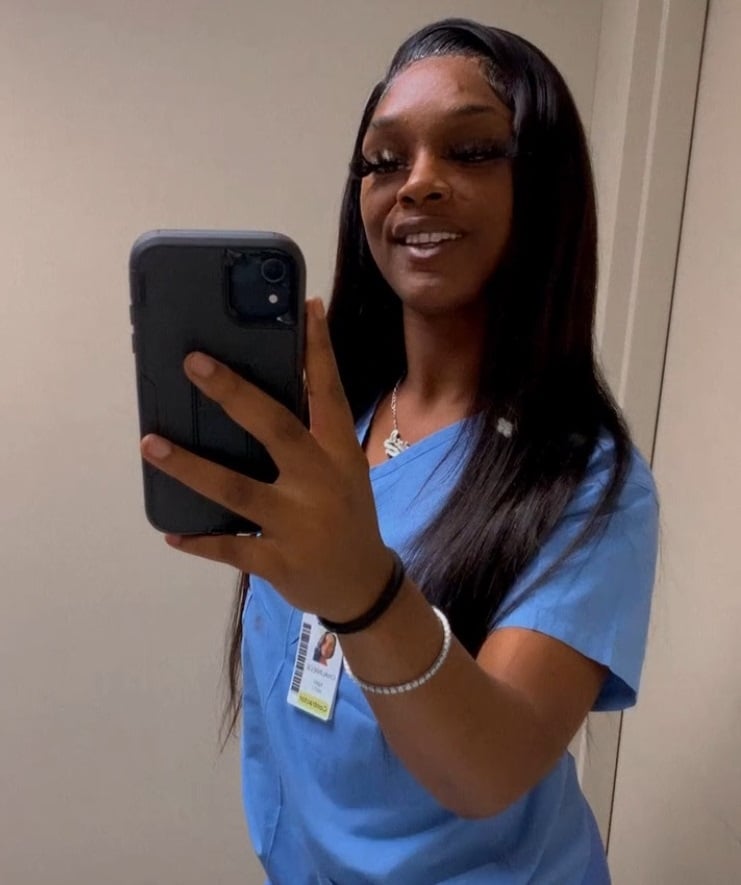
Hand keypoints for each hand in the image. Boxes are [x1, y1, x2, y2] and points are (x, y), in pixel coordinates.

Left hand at [140, 298, 391, 621]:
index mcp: (338, 454)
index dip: (319, 351)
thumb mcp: (342, 470)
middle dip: (234, 394)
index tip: (307, 308)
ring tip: (151, 444)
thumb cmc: (347, 514)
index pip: (329, 393)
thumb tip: (257, 392)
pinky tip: (173, 534)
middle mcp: (320, 482)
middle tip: (193, 363)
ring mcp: (298, 523)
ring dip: (192, 467)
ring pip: (238, 490)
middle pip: (276, 429)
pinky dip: (201, 542)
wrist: (363, 584)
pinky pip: (232, 549)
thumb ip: (311, 436)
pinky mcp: (279, 561)